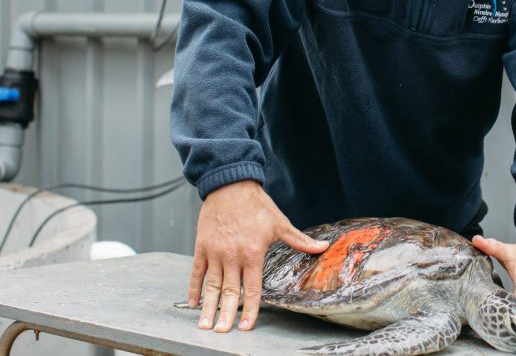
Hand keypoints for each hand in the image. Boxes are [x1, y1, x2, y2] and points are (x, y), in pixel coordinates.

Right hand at [187, 180, 327, 332]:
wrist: (231, 184)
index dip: (250, 308)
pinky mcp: (202, 246)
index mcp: (253, 252)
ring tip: (204, 324)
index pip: (252, 287)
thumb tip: (323, 247)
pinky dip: (193, 287)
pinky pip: (196, 271)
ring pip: (211, 285)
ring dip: (207, 306)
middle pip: (229, 291)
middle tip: (222, 331)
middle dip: (226, 313)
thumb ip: (300, 240)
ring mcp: (215, 251)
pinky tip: (193, 302)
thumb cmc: (256, 204)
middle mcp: (232, 255)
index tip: (247, 325)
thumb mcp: (280, 223)